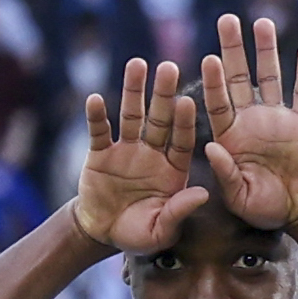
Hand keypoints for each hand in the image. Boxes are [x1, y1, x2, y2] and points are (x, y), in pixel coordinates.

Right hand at [71, 58, 206, 253]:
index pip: (181, 140)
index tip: (187, 101)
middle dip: (163, 94)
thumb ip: (179, 211)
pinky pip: (99, 131)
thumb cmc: (139, 234)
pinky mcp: (100, 153)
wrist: (103, 234)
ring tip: (136, 64)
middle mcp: (152, 153)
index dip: (184, 122)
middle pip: (159, 119)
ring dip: (133, 91)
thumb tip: (203, 194)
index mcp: (173, 169)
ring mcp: (126, 149)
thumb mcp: (161, 230)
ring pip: (131, 116)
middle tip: (169, 66)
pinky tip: (94, 98)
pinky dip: (97, 116)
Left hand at [196, 12, 297, 226]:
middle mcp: (251, 120)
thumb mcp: (238, 197)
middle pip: (239, 78)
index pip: (218, 102)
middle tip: (226, 20)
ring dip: (266, 50)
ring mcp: (277, 118)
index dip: (214, 82)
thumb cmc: (263, 206)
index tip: (208, 58)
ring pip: (270, 76)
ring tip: (262, 22)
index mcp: (230, 135)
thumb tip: (211, 147)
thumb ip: (225, 173)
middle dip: (233, 49)